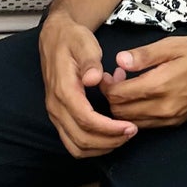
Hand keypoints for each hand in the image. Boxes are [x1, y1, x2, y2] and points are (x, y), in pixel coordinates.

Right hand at [38, 10, 138, 158]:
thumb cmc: (72, 40)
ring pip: (76, 147)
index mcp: (63, 90)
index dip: (108, 128)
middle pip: (81, 139)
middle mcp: (56, 107)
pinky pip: (73, 143)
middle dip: (109, 141)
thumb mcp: (84, 43)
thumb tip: (93, 79)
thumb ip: (90, 61)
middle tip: (132, 132)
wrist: (55, 38)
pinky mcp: (59, 118)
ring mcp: (56, 115)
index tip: (129, 126)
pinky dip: (92, 147)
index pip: (85, 120)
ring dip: (101, 148)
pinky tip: (110, 137)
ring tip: (123, 136)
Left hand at [101, 35, 186, 128]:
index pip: (117, 95)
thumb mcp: (173, 45)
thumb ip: (144, 55)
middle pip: (120, 112)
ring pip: (132, 122)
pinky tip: (142, 97)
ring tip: (128, 87)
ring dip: (123, 108)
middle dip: (111, 97)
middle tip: (116, 79)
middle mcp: (162, 108)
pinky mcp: (176, 123)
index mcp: (159, 86)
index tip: (105, 74)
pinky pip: (147, 124)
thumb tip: (119, 61)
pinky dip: (137, 114)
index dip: (105, 85)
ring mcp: (169, 118)